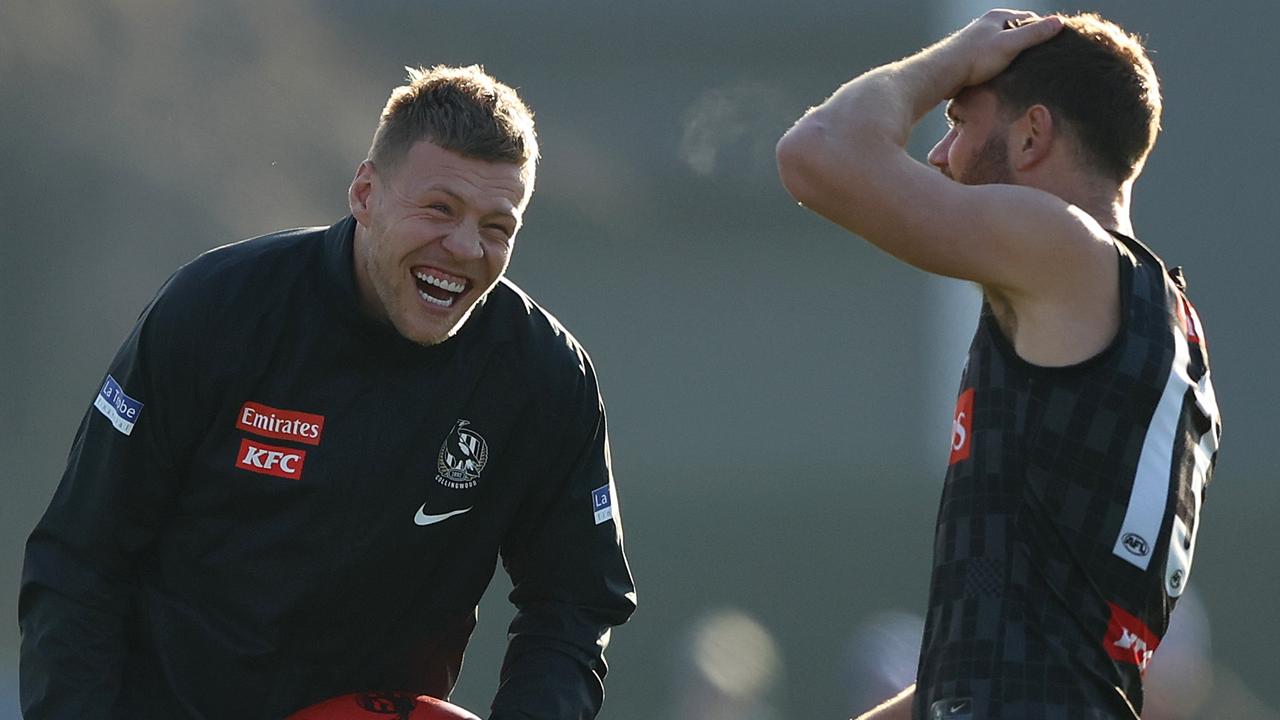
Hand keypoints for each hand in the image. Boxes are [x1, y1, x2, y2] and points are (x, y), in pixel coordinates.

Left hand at [943, 9, 1063, 94]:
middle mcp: (987, 26)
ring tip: (1026, 71)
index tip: (1055, 45)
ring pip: (1004, 48)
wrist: (942, 74)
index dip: (1042, 30)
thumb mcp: (1009, 44)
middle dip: (1029, 45)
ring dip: (1015, 58)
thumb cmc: (974, 57)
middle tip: (1042, 61)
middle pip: (1016, 33)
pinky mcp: (972, 58)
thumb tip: (1059, 22)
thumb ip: (1034, 34)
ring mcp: (978, 42)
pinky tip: (1007, 78)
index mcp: (997, 17)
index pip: (1028, 19)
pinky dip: (1002, 67)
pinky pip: (993, 60)